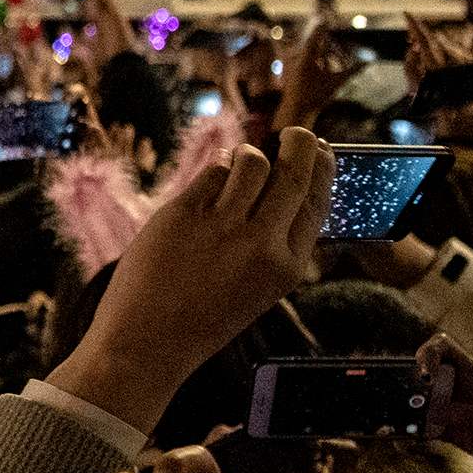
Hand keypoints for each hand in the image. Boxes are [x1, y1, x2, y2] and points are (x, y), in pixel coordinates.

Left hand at [51, 133, 327, 434]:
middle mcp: (261, 243)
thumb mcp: (258, 287)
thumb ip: (276, 242)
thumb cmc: (204, 315)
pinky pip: (211, 172)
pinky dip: (215, 170)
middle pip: (292, 173)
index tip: (324, 150)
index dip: (323, 171)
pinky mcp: (182, 213)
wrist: (149, 341)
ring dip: (249, 154)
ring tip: (242, 161)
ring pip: (251, 162)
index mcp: (287, 266)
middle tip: (297, 131)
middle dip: (299, 144)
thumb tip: (288, 189)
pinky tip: (210, 181)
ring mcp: (221, 226)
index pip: (318, 204)